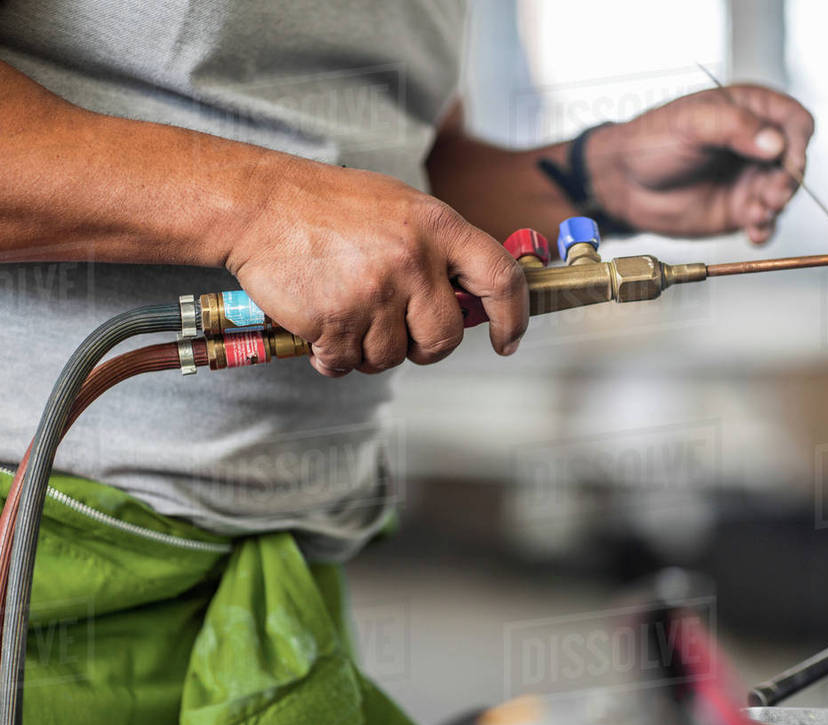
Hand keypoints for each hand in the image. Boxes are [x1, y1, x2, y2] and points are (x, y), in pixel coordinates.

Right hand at [225, 158, 527, 376]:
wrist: (262, 205)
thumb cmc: (328, 206)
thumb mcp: (402, 208)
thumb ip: (439, 249)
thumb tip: (472, 295)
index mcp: (438, 227)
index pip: (501, 278)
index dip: (513, 316)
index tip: (506, 339)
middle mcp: (413, 261)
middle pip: (444, 337)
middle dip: (425, 348)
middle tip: (402, 334)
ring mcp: (376, 293)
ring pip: (392, 356)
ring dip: (370, 349)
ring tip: (348, 313)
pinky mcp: (337, 321)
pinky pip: (348, 363)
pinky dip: (334, 357)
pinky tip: (322, 326)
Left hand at [586, 85, 813, 243]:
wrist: (624, 182)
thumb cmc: (652, 141)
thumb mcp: (693, 122)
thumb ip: (736, 127)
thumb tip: (775, 142)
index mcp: (750, 112)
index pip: (795, 122)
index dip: (797, 140)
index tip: (784, 157)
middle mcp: (756, 146)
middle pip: (795, 161)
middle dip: (788, 180)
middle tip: (773, 192)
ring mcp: (750, 179)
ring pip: (784, 194)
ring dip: (777, 205)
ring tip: (758, 212)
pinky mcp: (740, 210)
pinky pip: (766, 222)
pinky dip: (765, 228)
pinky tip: (755, 230)